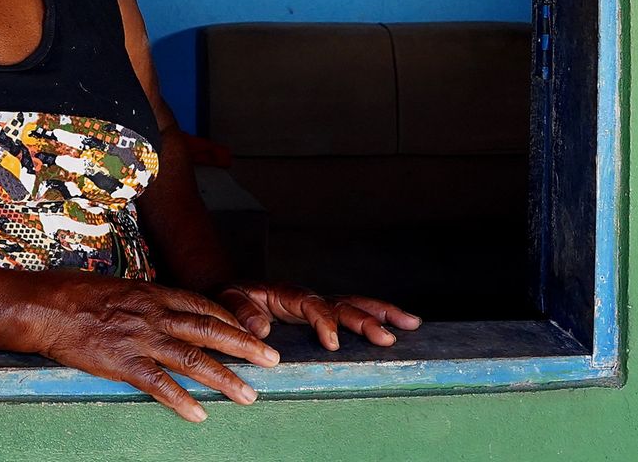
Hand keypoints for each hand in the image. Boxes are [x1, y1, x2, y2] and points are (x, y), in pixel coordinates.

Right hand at [29, 274, 280, 422]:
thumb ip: (146, 302)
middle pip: (211, 330)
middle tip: (273, 359)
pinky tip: (199, 414)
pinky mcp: (124, 363)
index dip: (232, 320)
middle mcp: (155, 314)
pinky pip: (159, 384)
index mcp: (155, 294)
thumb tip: (163, 313)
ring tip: (248, 395)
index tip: (252, 332)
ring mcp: (141, 339)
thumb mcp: (120, 289)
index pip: (204, 306)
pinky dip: (181, 400)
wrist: (47, 306)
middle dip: (246, 345)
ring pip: (193, 359)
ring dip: (225, 378)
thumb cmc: (77, 295)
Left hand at [217, 281, 421, 351]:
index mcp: (285, 294)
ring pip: (354, 306)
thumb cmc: (229, 300)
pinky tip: (397, 327)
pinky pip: (351, 314)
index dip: (323, 321)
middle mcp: (307, 298)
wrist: (229, 295)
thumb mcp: (227, 300)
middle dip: (366, 318)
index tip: (333, 342)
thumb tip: (261, 329)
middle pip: (342, 304)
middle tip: (388, 337)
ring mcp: (317, 306)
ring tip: (411, 323)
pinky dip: (375, 317)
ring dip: (382, 314)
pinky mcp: (321, 316)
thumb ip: (241, 311)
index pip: (310, 305)